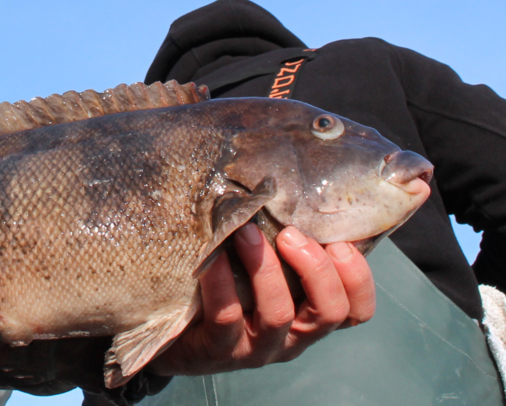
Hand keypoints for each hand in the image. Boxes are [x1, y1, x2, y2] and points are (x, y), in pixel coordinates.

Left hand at [148, 223, 374, 375]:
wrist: (171, 330)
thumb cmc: (226, 285)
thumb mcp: (261, 267)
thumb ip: (284, 241)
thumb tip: (294, 180)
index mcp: (309, 317)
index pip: (356, 311)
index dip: (358, 279)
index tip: (341, 242)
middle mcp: (291, 338)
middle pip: (330, 312)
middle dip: (317, 268)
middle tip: (292, 234)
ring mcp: (257, 349)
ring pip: (279, 315)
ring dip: (267, 269)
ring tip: (247, 233)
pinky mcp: (219, 350)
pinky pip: (226, 316)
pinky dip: (221, 282)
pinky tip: (212, 255)